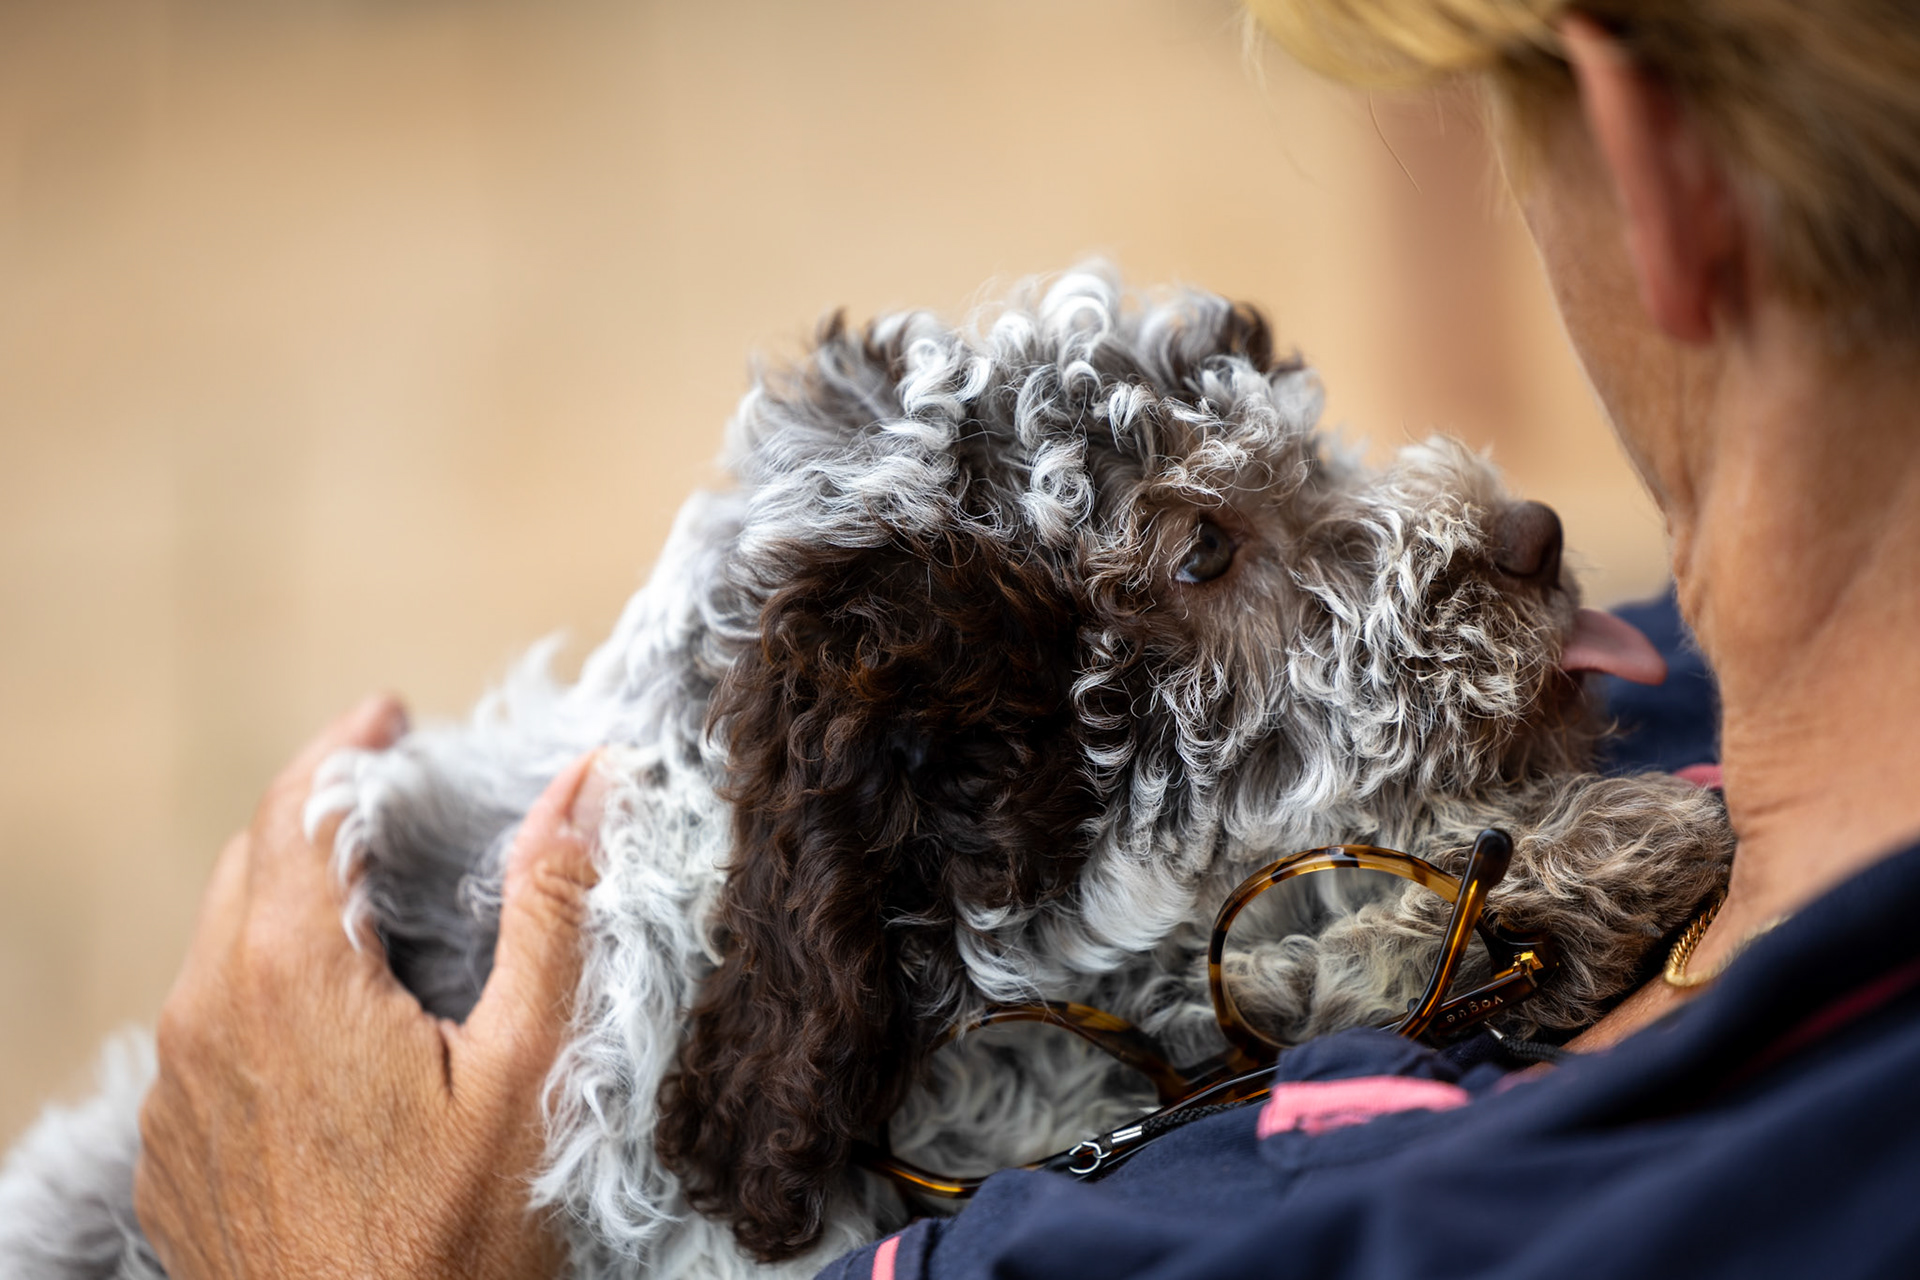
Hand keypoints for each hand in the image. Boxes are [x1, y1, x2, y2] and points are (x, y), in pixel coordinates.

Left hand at [133, 696, 602, 1279]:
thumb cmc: (453, 1241)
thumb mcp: (527, 1069)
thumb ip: (552, 910)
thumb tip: (584, 780)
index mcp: (291, 973)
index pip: (299, 805)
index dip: (348, 744)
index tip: (394, 715)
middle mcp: (207, 1012)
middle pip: (253, 860)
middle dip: (322, 812)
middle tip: (398, 802)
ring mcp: (177, 1086)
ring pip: (219, 940)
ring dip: (290, 898)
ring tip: (375, 903)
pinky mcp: (172, 1146)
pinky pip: (203, 1023)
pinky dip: (260, 981)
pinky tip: (332, 1022)